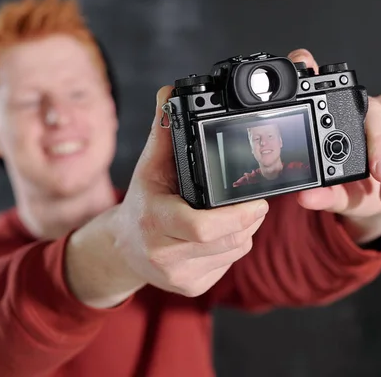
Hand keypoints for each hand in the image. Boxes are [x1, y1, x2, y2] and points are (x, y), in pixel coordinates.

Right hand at [111, 87, 268, 296]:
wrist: (122, 247)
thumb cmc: (141, 203)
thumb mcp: (149, 166)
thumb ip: (164, 131)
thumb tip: (171, 92)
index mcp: (154, 220)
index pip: (202, 227)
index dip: (237, 216)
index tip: (257, 201)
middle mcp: (164, 254)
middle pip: (229, 239)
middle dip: (249, 218)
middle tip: (252, 202)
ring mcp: (178, 276)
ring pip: (235, 251)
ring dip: (244, 230)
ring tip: (232, 214)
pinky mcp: (191, 288)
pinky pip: (229, 263)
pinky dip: (233, 246)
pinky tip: (219, 234)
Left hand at [288, 49, 380, 243]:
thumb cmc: (357, 191)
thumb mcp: (337, 196)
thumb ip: (323, 195)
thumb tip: (305, 198)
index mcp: (332, 118)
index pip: (319, 86)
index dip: (310, 66)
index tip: (303, 60)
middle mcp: (360, 106)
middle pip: (371, 114)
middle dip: (379, 148)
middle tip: (380, 176)